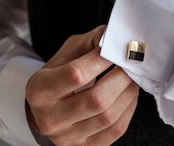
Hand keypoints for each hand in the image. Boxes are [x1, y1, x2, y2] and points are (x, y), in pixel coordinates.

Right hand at [26, 26, 138, 144]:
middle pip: (96, 99)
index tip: (116, 48)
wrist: (47, 108)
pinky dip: (128, 109)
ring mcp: (67, 138)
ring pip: (108, 116)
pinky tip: (129, 93)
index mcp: (40, 90)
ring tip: (133, 75)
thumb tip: (115, 38)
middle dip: (121, 77)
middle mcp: (50, 119)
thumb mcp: (67, 52)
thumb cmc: (60, 73)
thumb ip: (91, 42)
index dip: (101, 60)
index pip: (76, 74)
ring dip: (128, 92)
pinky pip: (115, 130)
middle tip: (132, 62)